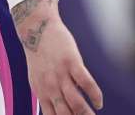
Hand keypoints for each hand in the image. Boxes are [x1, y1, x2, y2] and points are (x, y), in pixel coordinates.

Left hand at [12, 0, 102, 114]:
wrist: (36, 28)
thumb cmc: (39, 55)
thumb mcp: (37, 78)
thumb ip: (47, 95)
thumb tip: (61, 109)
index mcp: (41, 92)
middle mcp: (50, 86)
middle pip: (65, 114)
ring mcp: (61, 74)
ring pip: (76, 102)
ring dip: (87, 113)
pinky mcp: (71, 62)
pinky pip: (86, 83)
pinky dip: (94, 95)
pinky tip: (99, 103)